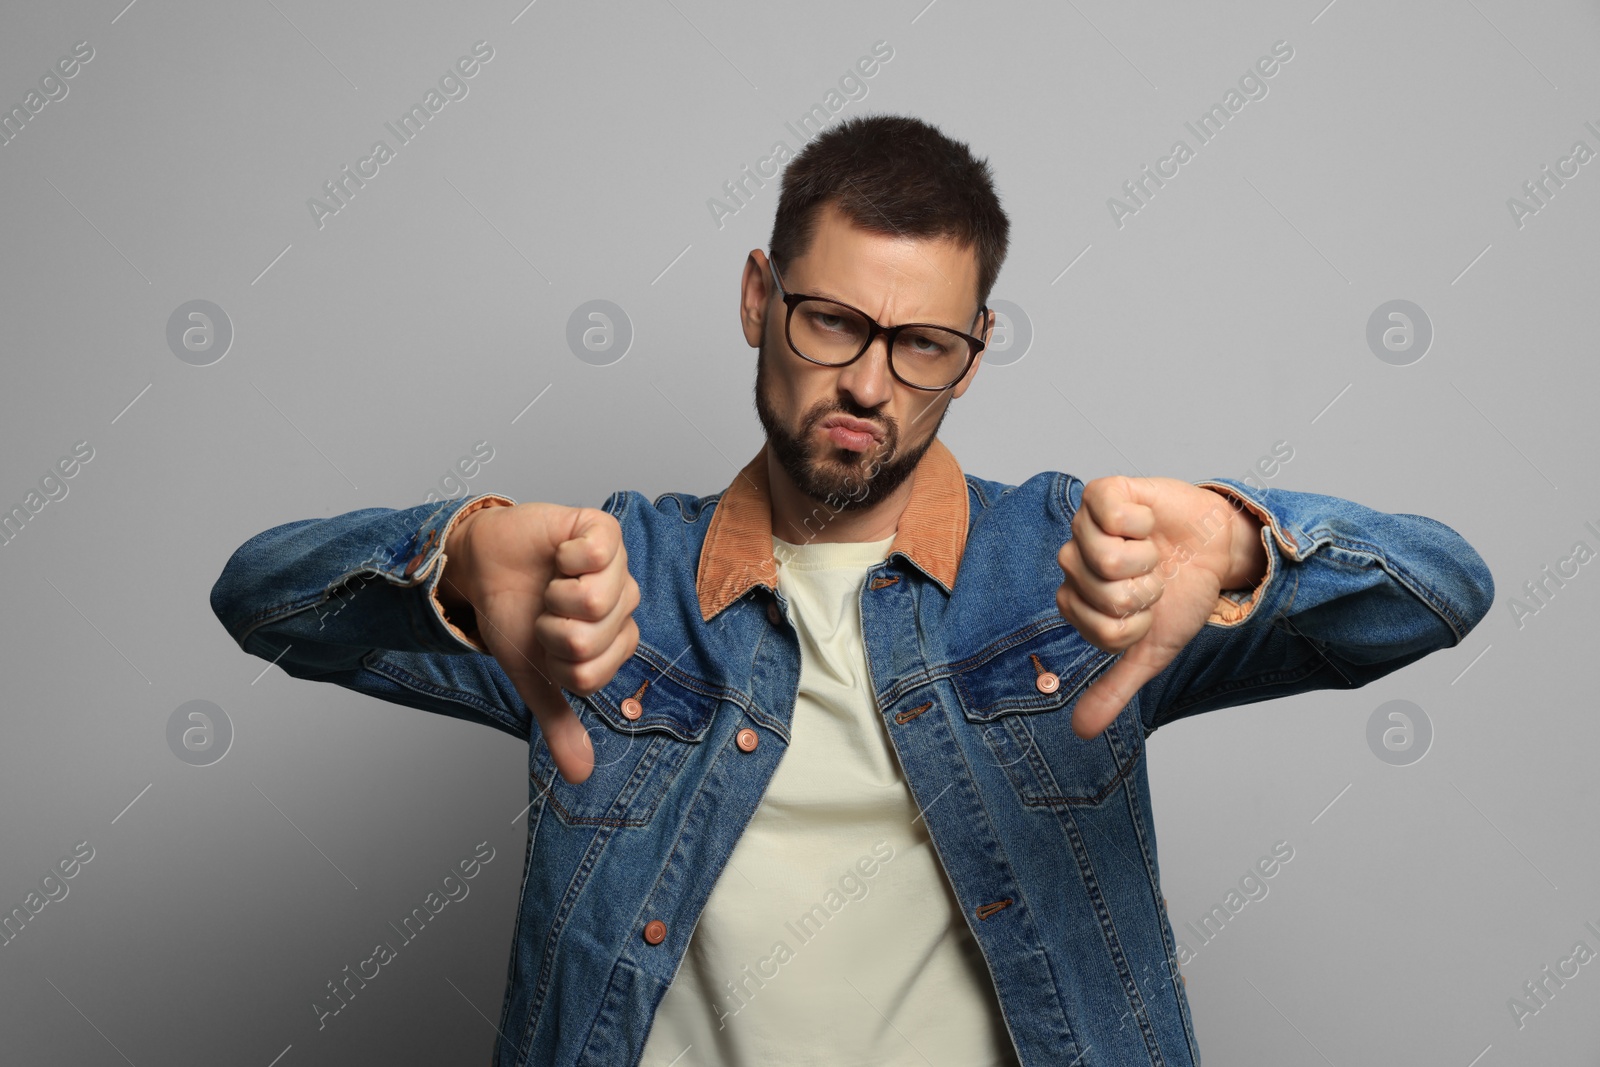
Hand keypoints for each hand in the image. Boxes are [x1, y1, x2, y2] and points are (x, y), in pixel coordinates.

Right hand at [439, 503, 639, 783]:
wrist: (483, 567)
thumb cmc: (514, 616)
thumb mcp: (533, 677)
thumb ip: (558, 723)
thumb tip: (579, 776)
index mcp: (615, 639)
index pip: (594, 673)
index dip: (557, 663)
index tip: (545, 645)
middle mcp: (623, 602)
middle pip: (594, 639)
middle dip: (552, 631)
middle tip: (544, 612)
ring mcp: (617, 565)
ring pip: (597, 600)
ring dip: (556, 596)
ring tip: (550, 583)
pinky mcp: (602, 530)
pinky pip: (596, 553)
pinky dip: (564, 557)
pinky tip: (558, 555)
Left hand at [1056, 476, 1263, 739]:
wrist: (1216, 551)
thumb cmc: (1180, 595)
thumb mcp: (1150, 650)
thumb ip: (1114, 689)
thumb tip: (1081, 732)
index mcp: (1077, 601)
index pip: (1102, 629)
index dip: (1138, 624)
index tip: (1149, 611)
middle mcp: (1073, 563)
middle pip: (1105, 594)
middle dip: (1146, 592)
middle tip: (1155, 578)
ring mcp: (1084, 526)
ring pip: (1106, 557)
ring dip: (1147, 559)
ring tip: (1153, 550)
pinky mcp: (1103, 493)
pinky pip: (1111, 513)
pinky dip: (1142, 521)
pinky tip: (1147, 522)